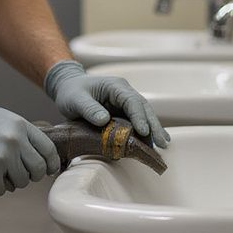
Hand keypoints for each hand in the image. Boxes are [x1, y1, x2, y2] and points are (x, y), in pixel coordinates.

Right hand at [0, 103, 60, 195]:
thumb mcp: (1, 120)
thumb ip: (22, 134)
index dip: (51, 163)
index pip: (48, 149)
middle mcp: (14, 140)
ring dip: (12, 182)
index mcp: (19, 125)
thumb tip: (44, 155)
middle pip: (39, 169)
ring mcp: (3, 157)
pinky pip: (3, 190)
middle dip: (31, 176)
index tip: (49, 170)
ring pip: (22, 182)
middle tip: (19, 173)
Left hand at [44, 60, 169, 147]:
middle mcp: (124, 92)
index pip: (132, 101)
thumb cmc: (71, 92)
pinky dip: (146, 132)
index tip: (144, 132)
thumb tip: (104, 120)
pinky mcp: (123, 112)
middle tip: (162, 143)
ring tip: (163, 145)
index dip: (139, 117)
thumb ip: (89, 109)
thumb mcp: (75, 100)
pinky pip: (138, 121)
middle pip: (144, 108)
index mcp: (115, 86)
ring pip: (144, 115)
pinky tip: (154, 143)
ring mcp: (125, 102)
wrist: (68, 87)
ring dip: (154, 130)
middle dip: (153, 125)